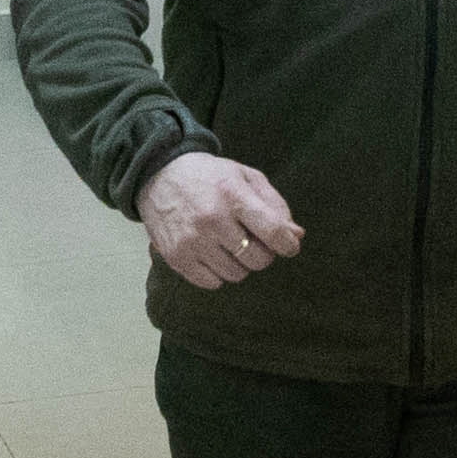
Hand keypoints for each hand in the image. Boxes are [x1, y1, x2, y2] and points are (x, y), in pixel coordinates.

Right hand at [141, 150, 301, 290]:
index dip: (288, 245)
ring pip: (236, 274)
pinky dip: (218, 273)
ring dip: (240, 264)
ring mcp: (192, 241)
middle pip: (257, 259)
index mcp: (233, 195)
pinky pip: (212, 283)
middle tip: (255, 242)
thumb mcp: (246, 176)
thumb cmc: (210, 176)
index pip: (272, 232)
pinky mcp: (176, 257)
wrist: (160, 175)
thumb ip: (275, 205)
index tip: (290, 246)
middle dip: (264, 254)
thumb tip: (296, 235)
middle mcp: (212, 220)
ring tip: (231, 245)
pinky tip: (214, 254)